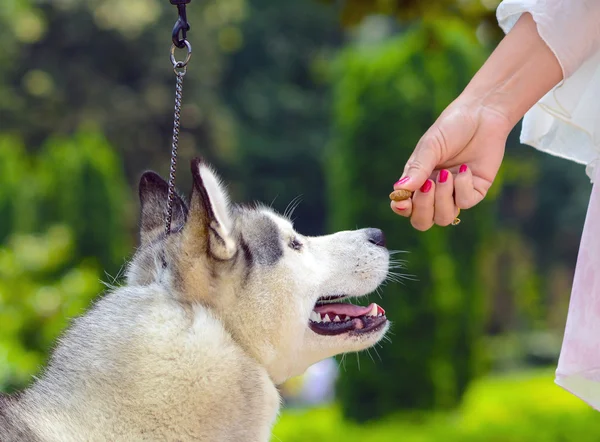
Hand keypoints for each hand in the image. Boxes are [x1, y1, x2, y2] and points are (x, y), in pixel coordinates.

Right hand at [390, 99, 511, 229]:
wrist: (482, 114)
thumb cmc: (451, 127)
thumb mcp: (430, 146)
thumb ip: (417, 168)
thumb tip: (398, 190)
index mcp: (418, 181)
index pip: (405, 206)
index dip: (401, 208)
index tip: (402, 200)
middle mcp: (435, 192)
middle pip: (422, 220)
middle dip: (423, 208)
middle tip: (428, 185)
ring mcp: (455, 194)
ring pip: (443, 217)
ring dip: (443, 198)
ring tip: (446, 175)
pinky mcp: (475, 191)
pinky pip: (465, 203)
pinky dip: (462, 187)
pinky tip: (464, 168)